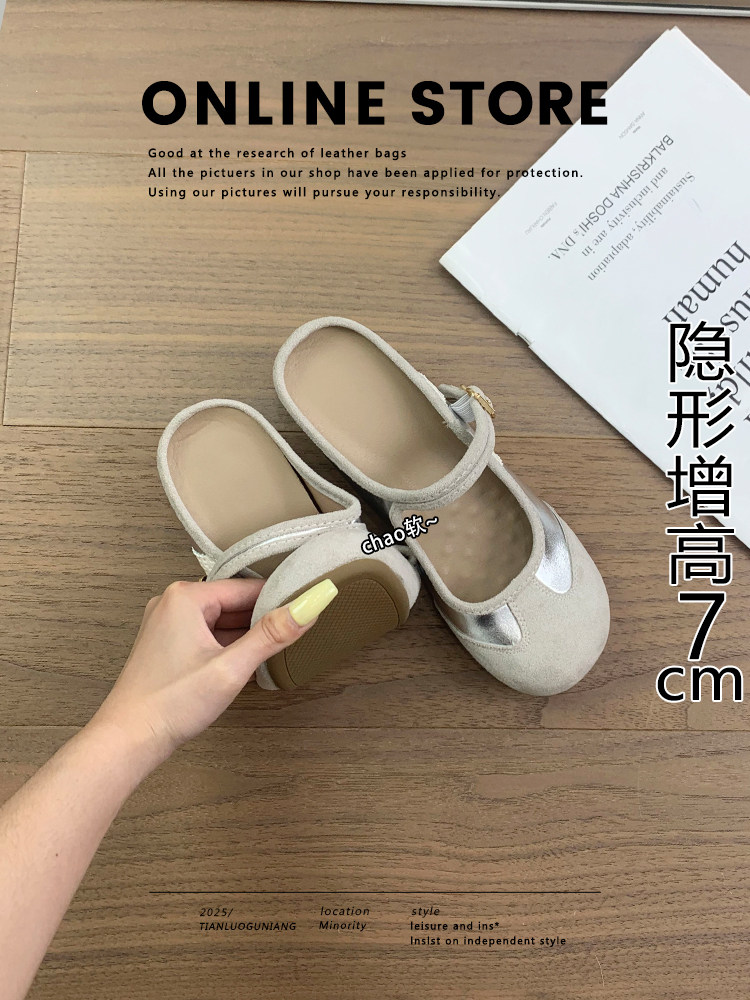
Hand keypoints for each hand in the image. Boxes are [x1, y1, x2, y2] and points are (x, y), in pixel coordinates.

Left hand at [90, 577, 336, 770]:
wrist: (128, 740)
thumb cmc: (173, 703)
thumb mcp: (231, 668)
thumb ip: (273, 634)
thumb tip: (312, 603)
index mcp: (185, 597)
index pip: (246, 587)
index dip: (279, 598)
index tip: (307, 608)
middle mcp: (172, 602)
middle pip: (232, 602)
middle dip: (262, 618)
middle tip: (295, 633)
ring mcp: (166, 624)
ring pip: (220, 619)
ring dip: (245, 633)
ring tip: (275, 648)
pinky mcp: (166, 644)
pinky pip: (206, 633)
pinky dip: (227, 644)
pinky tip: (245, 662)